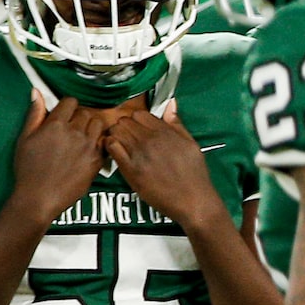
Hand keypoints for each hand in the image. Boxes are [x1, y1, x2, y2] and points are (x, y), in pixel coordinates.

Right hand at [9, 96, 110, 226]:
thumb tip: (37, 92)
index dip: (66, 107)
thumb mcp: (25, 138)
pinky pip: (104, 142)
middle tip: (70, 128)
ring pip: (98, 124)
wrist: (40, 197)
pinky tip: (87, 149)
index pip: (70, 101)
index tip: (63, 115)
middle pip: (85, 113)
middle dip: (78, 117)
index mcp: (56, 124)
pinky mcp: (97, 160)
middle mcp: (75, 132)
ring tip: (80, 137)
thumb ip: (35, 114)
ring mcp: (89, 146)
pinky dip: (98, 142)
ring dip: (91, 127)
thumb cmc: (28, 168)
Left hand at [103, 102, 229, 236]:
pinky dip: (110, 146)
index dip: (137, 121)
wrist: (192, 201)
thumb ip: (177, 123)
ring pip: (116, 131)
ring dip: (116, 136)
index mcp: (165, 132)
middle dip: (125, 128)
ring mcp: (140, 154)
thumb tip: (171, 104)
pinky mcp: (131, 169)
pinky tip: (117, 153)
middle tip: (128, 139)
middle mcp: (151, 140)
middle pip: (125, 121)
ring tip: (122, 146)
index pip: (139, 114)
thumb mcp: (191, 144)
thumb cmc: (194, 174)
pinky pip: (112, 147)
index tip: (139, 130)